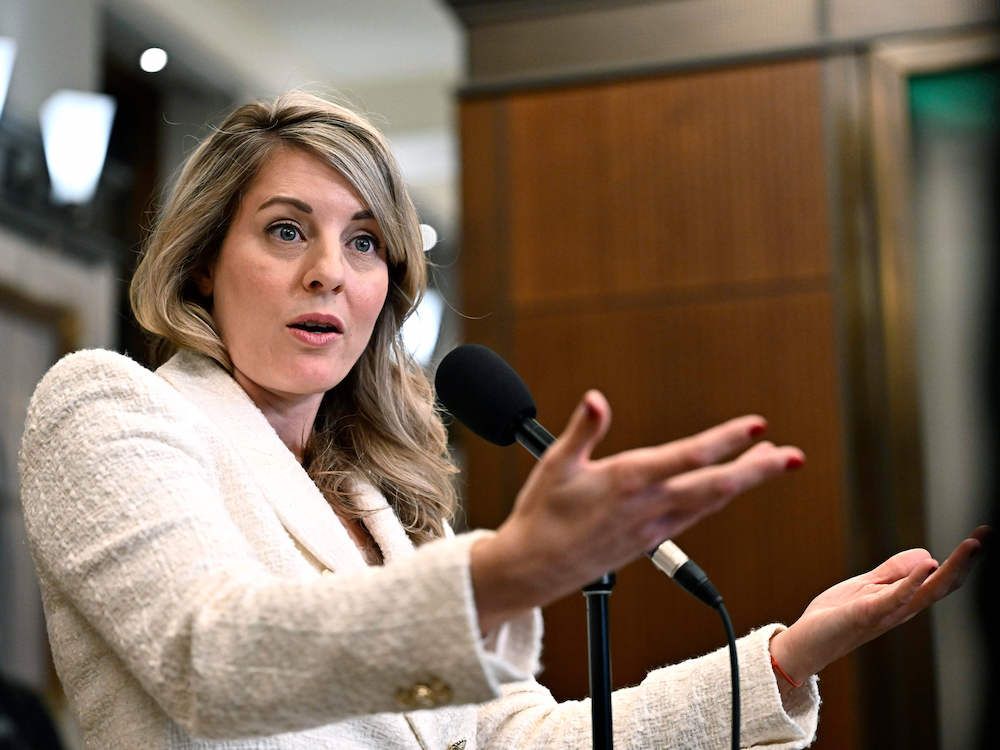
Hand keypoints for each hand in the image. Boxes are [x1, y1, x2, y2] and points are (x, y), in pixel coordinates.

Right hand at [470, 390, 804, 631]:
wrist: (534, 568)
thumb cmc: (541, 514)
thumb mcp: (556, 463)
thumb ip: (583, 430)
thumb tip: (596, 399)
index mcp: (628, 481)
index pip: (689, 457)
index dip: (726, 440)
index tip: (757, 426)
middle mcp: (649, 506)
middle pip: (716, 487)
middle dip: (757, 470)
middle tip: (792, 456)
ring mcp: (653, 527)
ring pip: (710, 503)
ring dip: (742, 482)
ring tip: (768, 462)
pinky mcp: (649, 541)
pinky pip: (694, 516)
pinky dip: (717, 498)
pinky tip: (725, 489)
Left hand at [769, 526, 990, 683]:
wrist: (807, 642)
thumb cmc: (836, 616)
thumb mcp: (867, 585)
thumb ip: (894, 572)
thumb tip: (929, 555)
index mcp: (904, 599)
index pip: (940, 577)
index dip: (962, 558)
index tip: (984, 533)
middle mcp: (903, 607)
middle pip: (943, 583)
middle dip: (967, 560)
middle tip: (988, 534)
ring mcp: (888, 611)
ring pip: (928, 590)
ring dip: (952, 567)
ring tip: (973, 545)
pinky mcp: (867, 613)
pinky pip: (895, 597)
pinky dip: (913, 581)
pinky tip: (928, 564)